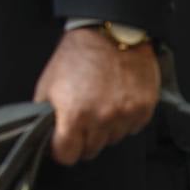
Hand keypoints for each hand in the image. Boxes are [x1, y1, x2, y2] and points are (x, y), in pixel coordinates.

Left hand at [35, 28, 159, 165]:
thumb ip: (46, 115)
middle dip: (84, 139)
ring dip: (106, 129)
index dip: (62, 150)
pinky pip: (132, 128)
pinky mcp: (144, 109)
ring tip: (102, 104)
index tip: (64, 142)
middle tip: (83, 118)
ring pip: (112, 140)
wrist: (112, 33)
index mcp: (74, 115)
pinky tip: (118, 101)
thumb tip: (45, 136)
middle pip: (90, 151)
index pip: (67, 156)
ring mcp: (125, 115)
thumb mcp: (49, 83)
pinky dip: (125, 120)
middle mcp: (101, 119)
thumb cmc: (78, 56)